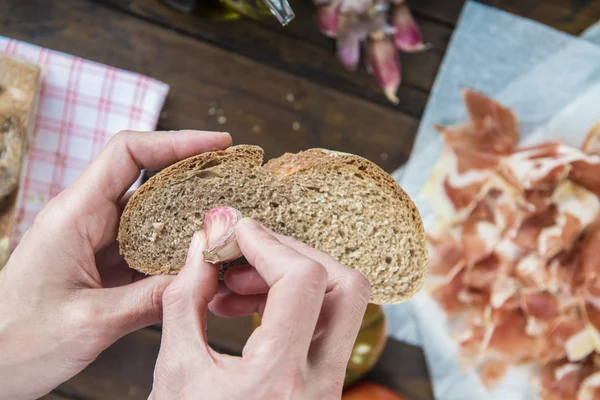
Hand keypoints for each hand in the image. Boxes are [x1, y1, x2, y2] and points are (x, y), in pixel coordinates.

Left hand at [0, 130, 231, 399]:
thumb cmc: (15, 342)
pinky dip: (172, 253)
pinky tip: (196, 265)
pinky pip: (144, 248)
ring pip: (150, 217)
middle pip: (147, 180)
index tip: (217, 144)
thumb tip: (200, 278)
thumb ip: (148, 299)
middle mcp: (85, 220)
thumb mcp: (90, 323)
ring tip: (224, 229)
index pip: (128, 153)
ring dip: (186, 221)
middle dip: (193, 179)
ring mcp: (93, 242)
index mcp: (74, 216)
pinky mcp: (100, 264)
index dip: (176, 141)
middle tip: (235, 186)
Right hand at [151, 218, 370, 398]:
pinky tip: (244, 305)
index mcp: (277, 381)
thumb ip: (184, 298)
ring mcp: (328, 389)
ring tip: (232, 284)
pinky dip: (290, 304)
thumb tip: (201, 244)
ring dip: (289, 278)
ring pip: (340, 305)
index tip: (235, 230)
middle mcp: (318, 386)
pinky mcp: (323, 387)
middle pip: (346, 287)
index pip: (304, 282)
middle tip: (244, 255)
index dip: (268, 242)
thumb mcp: (174, 371)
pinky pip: (323, 328)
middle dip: (295, 255)